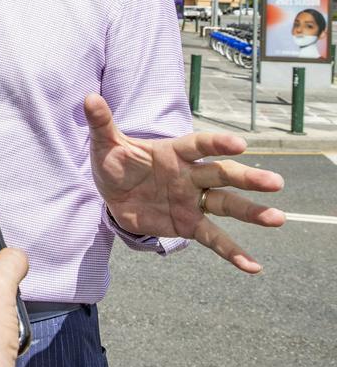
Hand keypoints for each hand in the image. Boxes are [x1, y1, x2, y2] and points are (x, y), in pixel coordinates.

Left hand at [85, 93, 284, 272]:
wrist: (112, 193)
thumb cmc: (114, 162)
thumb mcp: (104, 144)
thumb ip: (101, 123)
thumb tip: (89, 99)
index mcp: (173, 152)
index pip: (198, 145)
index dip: (217, 144)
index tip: (240, 145)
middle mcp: (190, 175)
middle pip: (221, 174)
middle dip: (248, 178)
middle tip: (275, 183)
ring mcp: (192, 200)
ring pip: (226, 205)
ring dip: (252, 212)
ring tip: (278, 219)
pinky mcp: (189, 224)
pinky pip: (214, 238)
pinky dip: (233, 252)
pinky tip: (254, 267)